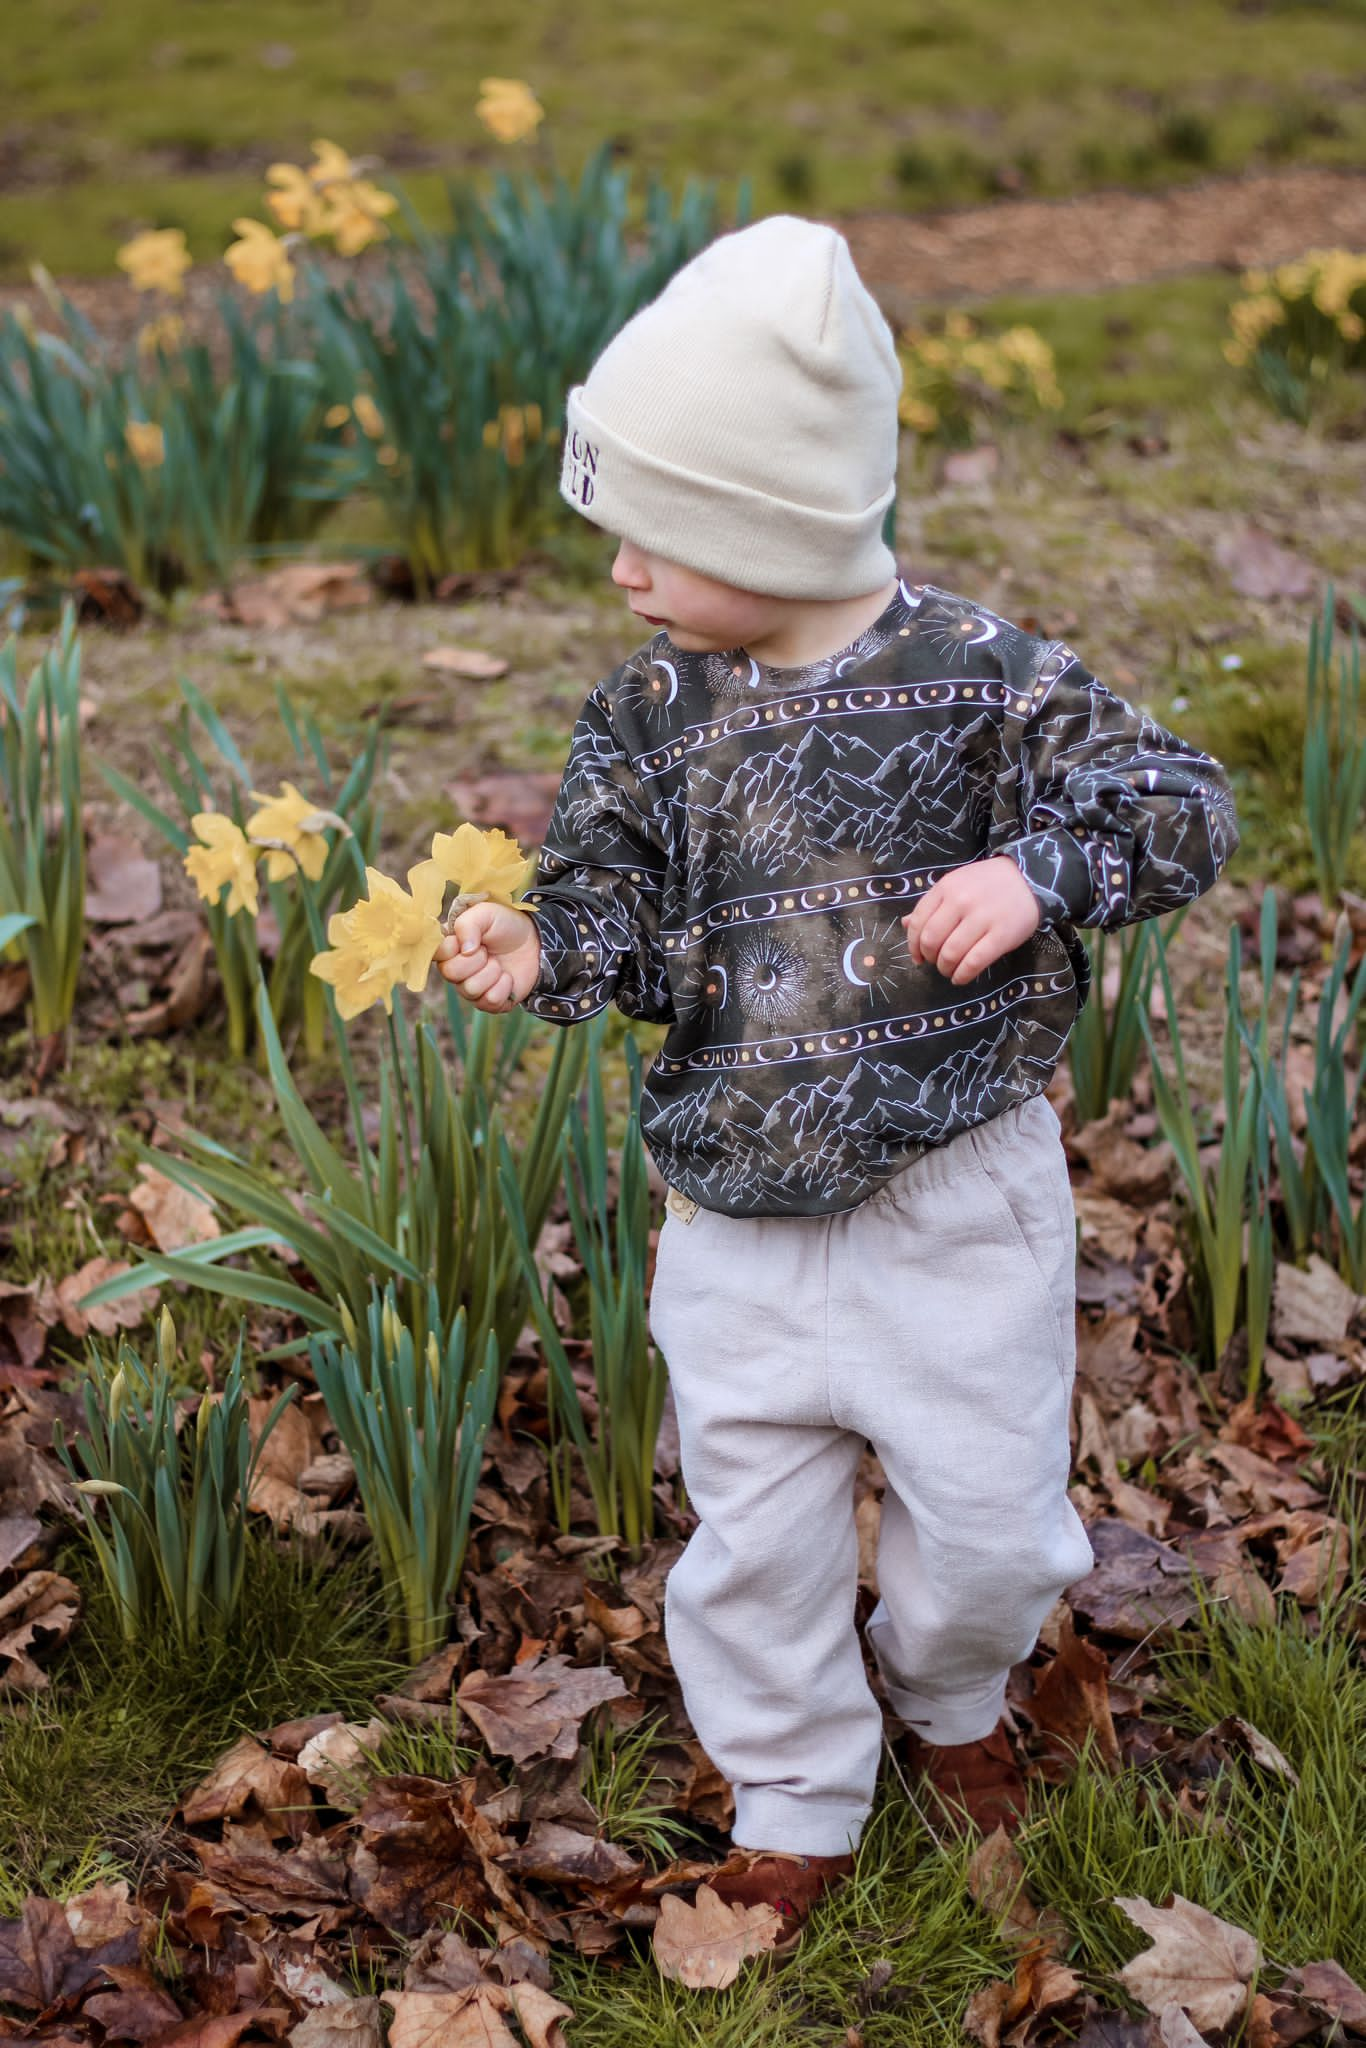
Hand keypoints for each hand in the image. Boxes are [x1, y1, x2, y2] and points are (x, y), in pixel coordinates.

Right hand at [435, 901, 540, 1011]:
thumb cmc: (505, 924)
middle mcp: (455, 970)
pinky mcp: (489, 1002)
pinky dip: (504, 986)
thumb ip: (467, 924)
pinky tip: (507, 977)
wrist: (534, 941)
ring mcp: (471, 988)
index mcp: (449, 947)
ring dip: (491, 972)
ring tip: (498, 963)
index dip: (451, 948)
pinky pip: (490, 1001)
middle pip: (451, 973)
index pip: (434, 954)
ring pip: (471, 989)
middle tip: (488, 951)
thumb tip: (465, 950)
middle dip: (476, 959)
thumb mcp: (486, 913)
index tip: (471, 939)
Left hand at [902, 856, 1041, 984]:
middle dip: (929, 958)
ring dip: (945, 969)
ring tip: (950, 970)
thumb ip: (932, 905)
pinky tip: (961, 978)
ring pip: (951, 954)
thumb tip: (904, 925)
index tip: (918, 957)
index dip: (913, 945)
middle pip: (931, 940)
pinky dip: (962, 975)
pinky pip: (974, 962)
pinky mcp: (1001, 935)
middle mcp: (961, 901)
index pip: (917, 922)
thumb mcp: (956, 885)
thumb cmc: (988, 884)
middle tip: (936, 962)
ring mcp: (982, 918)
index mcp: (945, 888)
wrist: (1029, 878)